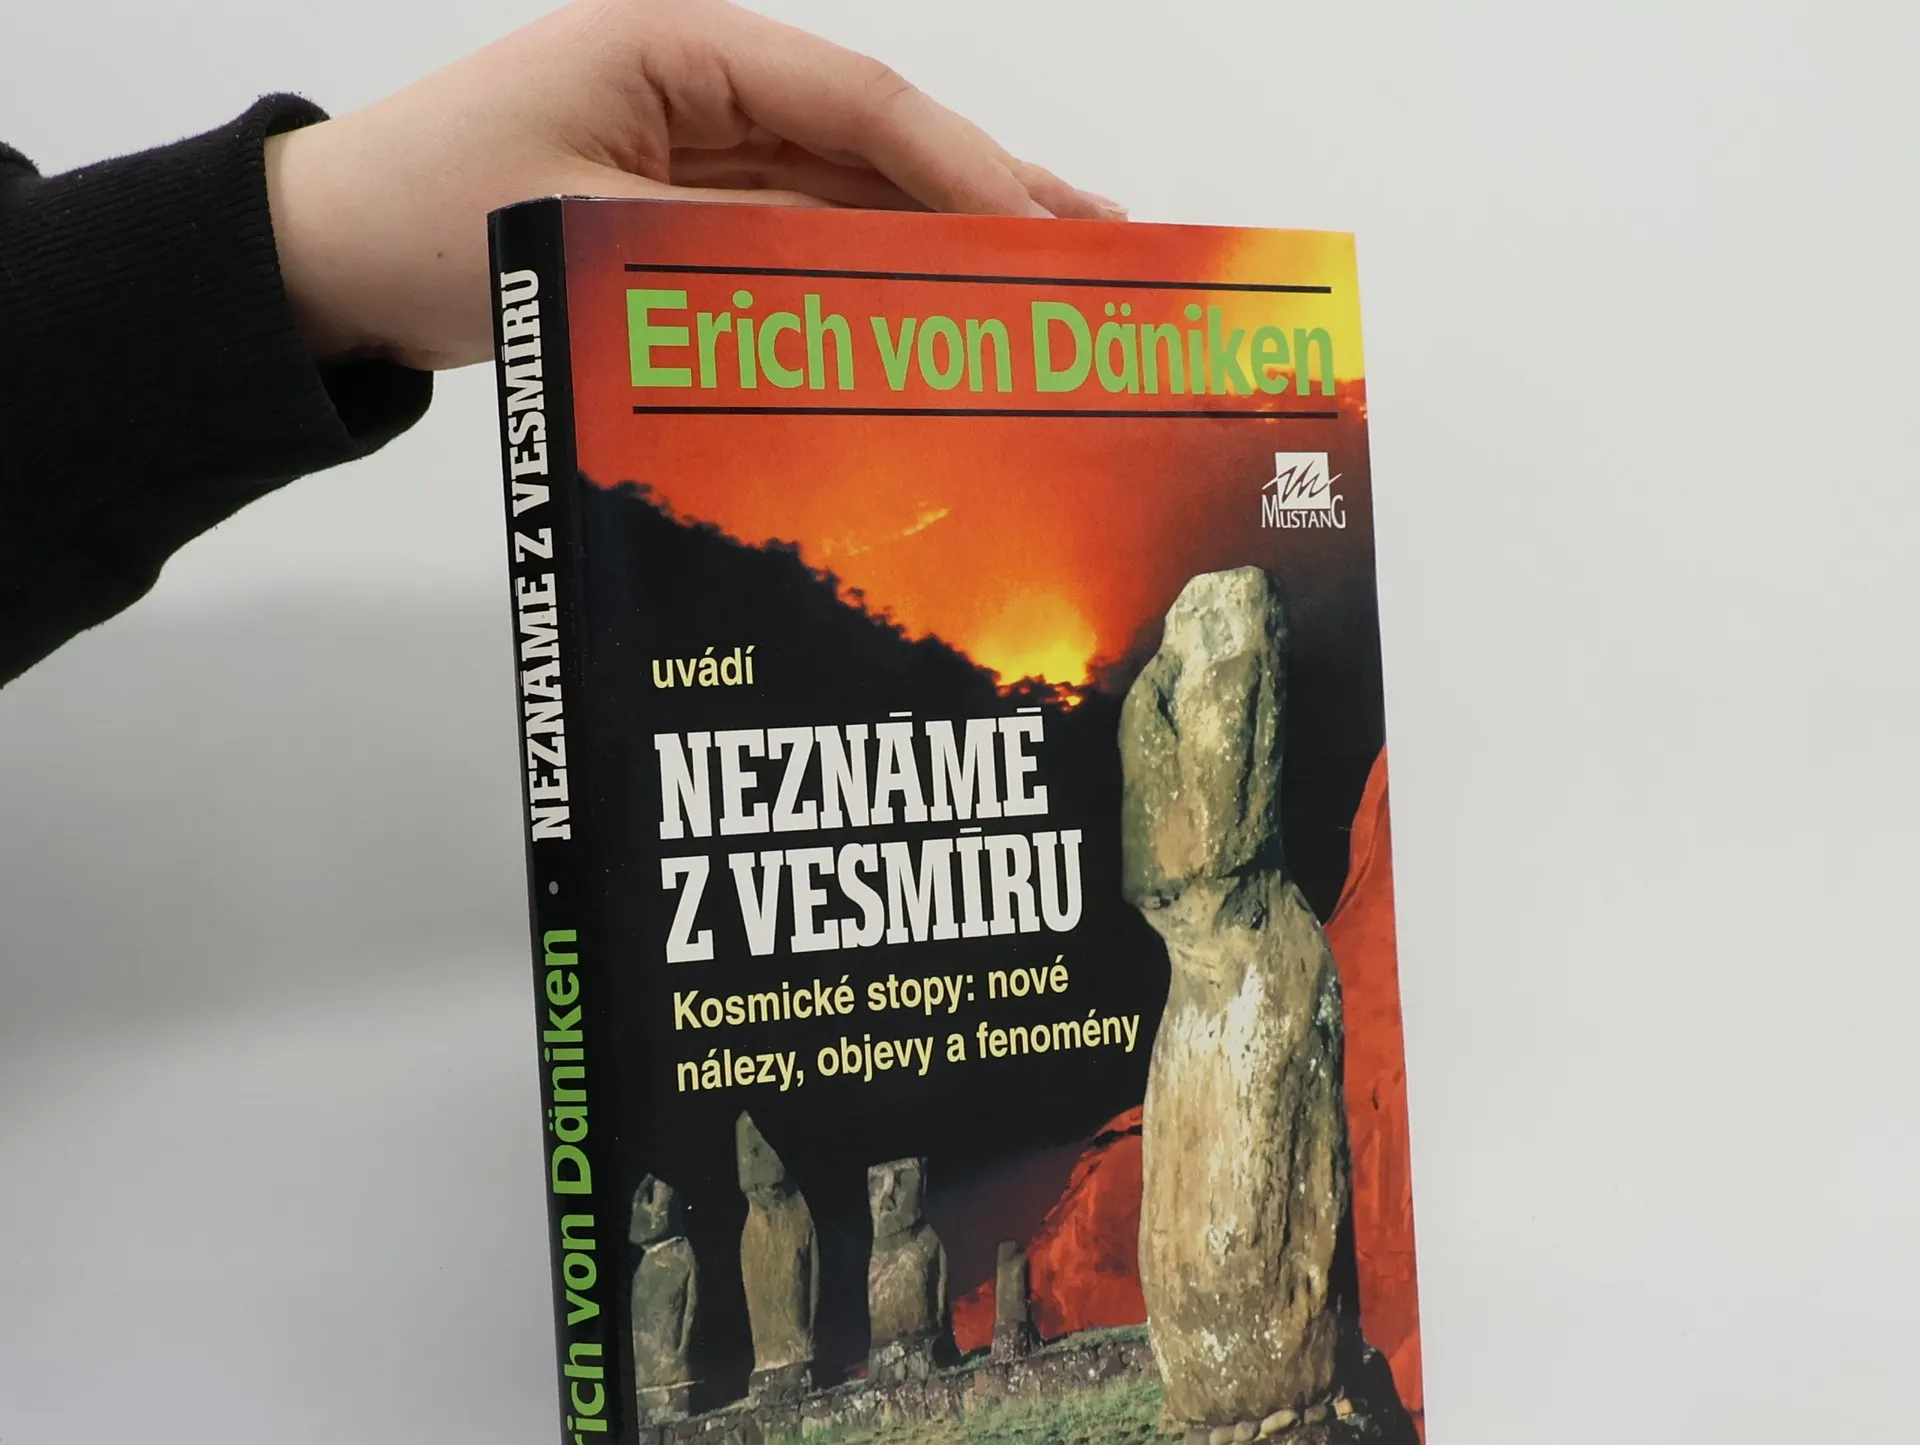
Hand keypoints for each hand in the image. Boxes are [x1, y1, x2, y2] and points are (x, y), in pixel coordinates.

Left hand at [265, 0, 1123, 371]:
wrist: (329, 262)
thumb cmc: (427, 217)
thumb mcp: (589, 228)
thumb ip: (736, 257)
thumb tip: (870, 292)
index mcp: (679, 48)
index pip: (858, 101)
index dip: (961, 167)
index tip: (1040, 230)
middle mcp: (701, 88)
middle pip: (873, 139)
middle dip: (983, 190)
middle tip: (1093, 243)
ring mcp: (694, 151)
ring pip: (846, 193)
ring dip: (941, 237)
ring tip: (1042, 279)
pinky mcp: (680, 214)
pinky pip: (795, 240)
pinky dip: (865, 274)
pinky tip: (931, 309)